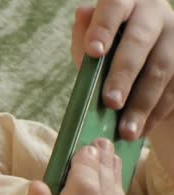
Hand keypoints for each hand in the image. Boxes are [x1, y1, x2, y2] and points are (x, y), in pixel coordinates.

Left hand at [71, 0, 173, 139]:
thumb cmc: (110, 48)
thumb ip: (84, 34)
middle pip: (140, 42)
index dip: (104, 28)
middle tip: (110, 102)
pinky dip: (156, 112)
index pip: (115, 7)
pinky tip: (142, 129)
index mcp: (126, 2)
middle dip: (124, 75)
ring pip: (161, 69)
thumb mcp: (92, 41)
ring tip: (126, 130)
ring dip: (142, 103)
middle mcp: (155, 15)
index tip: (94, 52)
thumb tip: (83, 14)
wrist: (144, 58)